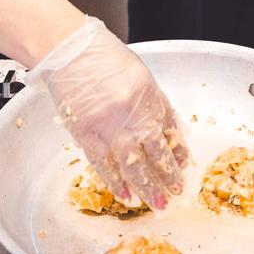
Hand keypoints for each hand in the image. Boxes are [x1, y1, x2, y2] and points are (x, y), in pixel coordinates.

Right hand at [28, 17, 188, 208]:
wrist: (69, 51)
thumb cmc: (101, 55)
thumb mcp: (138, 73)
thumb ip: (151, 100)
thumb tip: (164, 125)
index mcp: (149, 94)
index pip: (170, 129)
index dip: (178, 150)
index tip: (184, 163)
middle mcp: (133, 113)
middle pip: (156, 152)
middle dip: (168, 175)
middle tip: (176, 191)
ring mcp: (110, 127)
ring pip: (134, 166)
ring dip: (147, 187)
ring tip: (158, 203)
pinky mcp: (87, 135)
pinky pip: (105, 166)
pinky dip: (116, 183)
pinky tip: (127, 196)